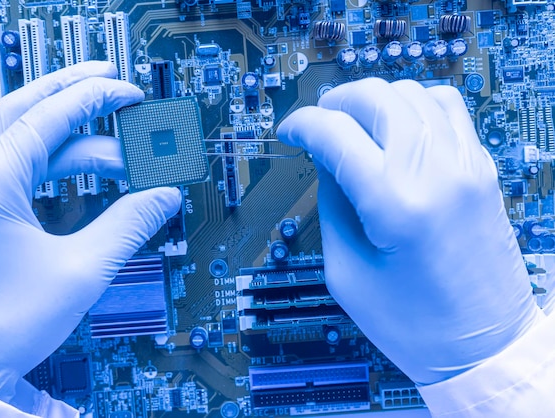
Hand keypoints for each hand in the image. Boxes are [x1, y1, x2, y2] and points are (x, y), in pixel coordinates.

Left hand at [0, 53, 180, 401]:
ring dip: (38, 98)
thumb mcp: (78, 273)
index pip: (54, 118)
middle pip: (24, 105)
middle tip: (113, 82)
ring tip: (73, 84)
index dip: (100, 101)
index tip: (131, 96)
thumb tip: (163, 196)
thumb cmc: (0, 326)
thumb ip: (127, 224)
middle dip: (74, 89)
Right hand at [277, 78, 543, 384]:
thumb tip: (327, 161)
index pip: (336, 134)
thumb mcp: (348, 274)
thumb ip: (332, 207)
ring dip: (375, 100)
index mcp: (395, 206)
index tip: (290, 132)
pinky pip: (449, 108)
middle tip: (319, 124)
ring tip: (355, 124)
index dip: (303, 125)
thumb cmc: (416, 325)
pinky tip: (398, 127)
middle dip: (336, 102)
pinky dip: (415, 104)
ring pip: (413, 93)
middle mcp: (436, 174)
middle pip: (377, 98)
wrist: (485, 346)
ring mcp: (466, 167)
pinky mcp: (482, 171)